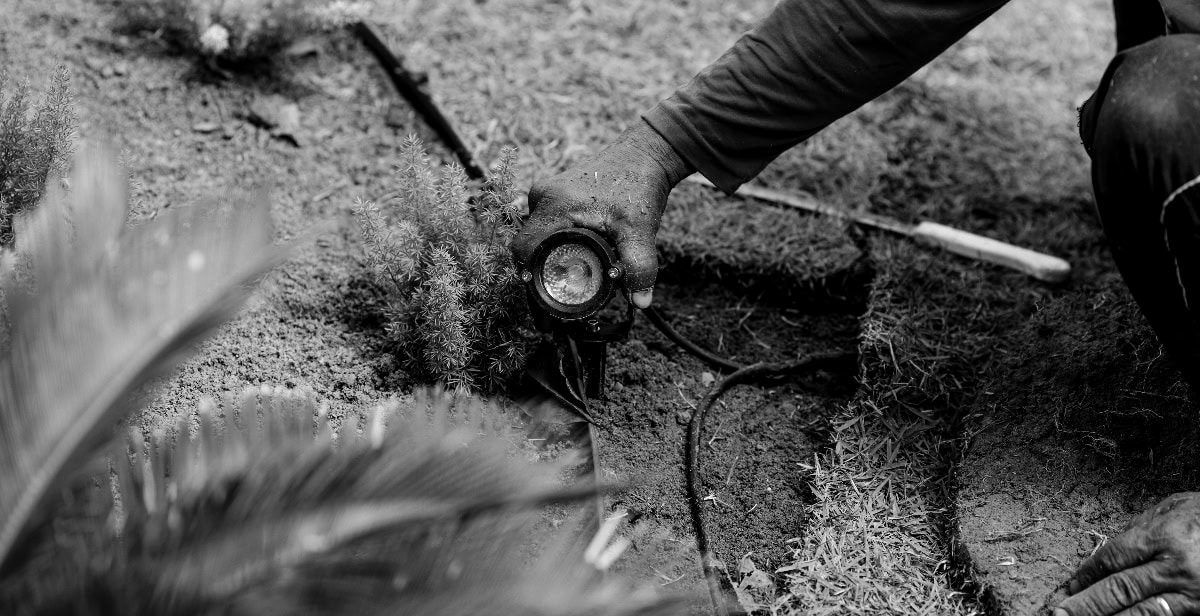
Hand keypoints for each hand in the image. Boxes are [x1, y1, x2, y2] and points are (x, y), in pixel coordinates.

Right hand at [512, 120, 692, 308]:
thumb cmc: (638, 184)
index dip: (529, 280)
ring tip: (558, 293)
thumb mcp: (639, 228)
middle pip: (527, 247)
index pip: (525, 249)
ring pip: (535, 239)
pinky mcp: (554, 196)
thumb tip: (641, 301)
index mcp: (554, 205)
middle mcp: (543, 197)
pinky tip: (564, 267)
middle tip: (551, 313)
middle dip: (537, 280)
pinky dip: (551, 249)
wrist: (643, 153)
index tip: (543, 307)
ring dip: (544, 264)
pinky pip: (545, 229)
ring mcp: (546, 195)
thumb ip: (639, 265)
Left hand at [1058, 492, 1199, 615]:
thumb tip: (1110, 545)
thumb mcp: (1175, 508)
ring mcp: (1191, 592)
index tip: (1071, 584)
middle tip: (1062, 612)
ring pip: (1143, 612)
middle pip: (1122, 588)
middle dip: (1088, 603)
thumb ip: (1141, 526)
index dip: (1089, 572)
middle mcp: (1175, 567)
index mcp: (1164, 536)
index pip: (1115, 557)